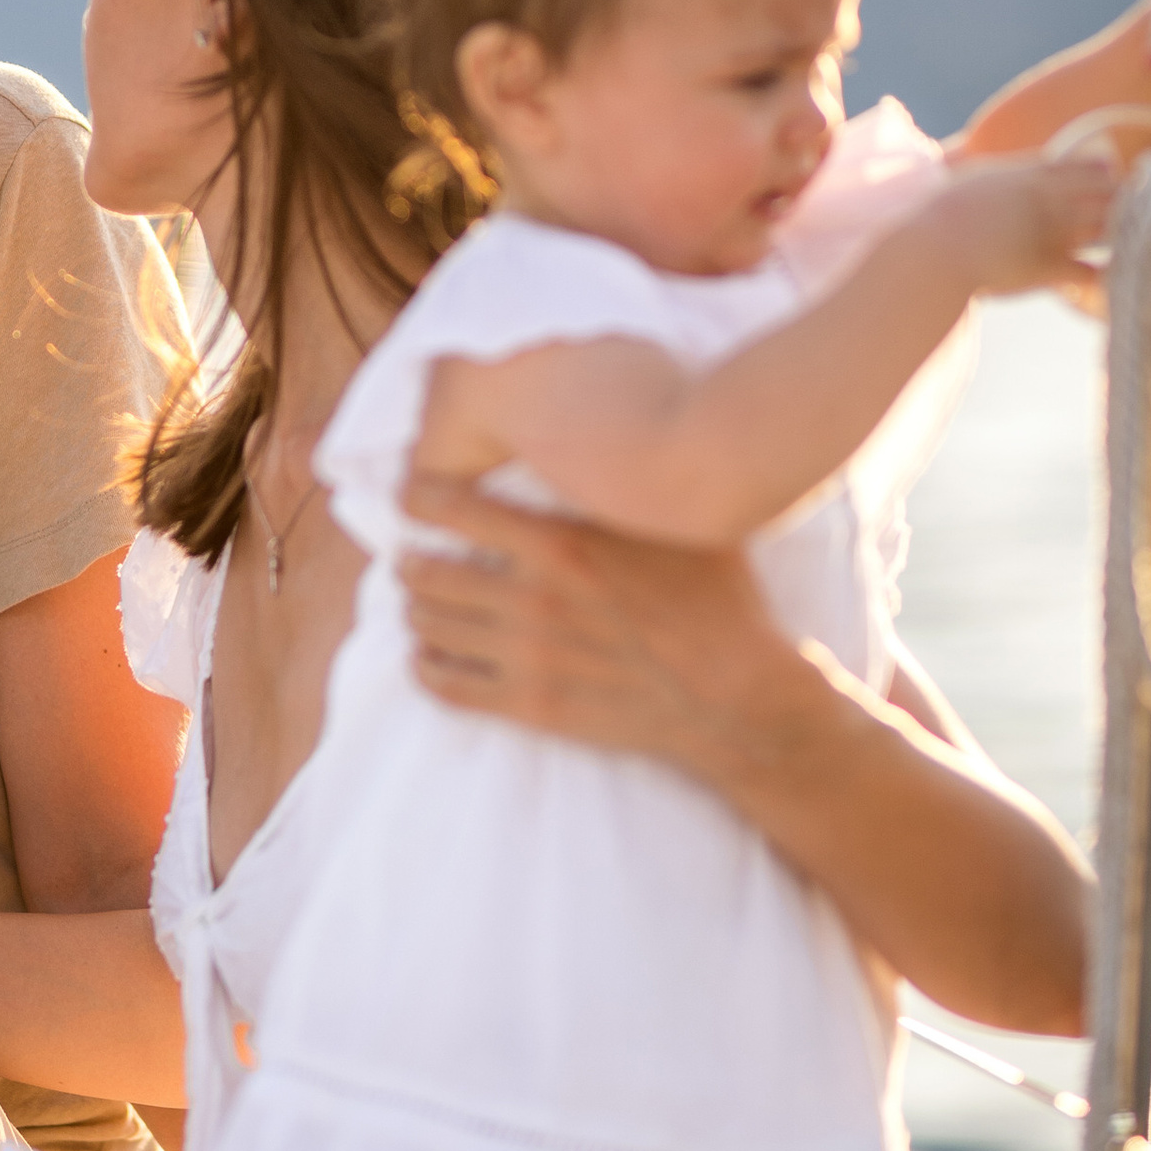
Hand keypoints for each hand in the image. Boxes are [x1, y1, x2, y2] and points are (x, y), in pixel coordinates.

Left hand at [402, 475, 828, 773]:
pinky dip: (427, 667)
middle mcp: (532, 597)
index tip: (410, 497)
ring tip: (425, 605)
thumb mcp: (668, 520)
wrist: (739, 695)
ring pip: (430, 626)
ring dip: (419, 613)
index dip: (418, 498)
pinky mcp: (532, 706)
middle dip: (413, 563)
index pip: (450, 506)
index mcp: (561, 541)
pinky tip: (432, 658)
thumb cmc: (716, 598)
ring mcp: (528, 656)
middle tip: (416, 559)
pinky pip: (446, 686)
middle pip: (426, 572)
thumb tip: (584, 444)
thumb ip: (616, 487)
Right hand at [923, 148, 1117, 302]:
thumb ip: (988, 173)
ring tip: (1132, 238)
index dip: (1101, 171)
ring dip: (1119, 234)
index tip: (1112, 175)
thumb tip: (978, 160)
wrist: (935, 251)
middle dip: (1120, 200)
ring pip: (1105, 228)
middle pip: (1103, 193)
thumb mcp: (967, 180)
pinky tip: (1113, 277)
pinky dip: (1104, 275)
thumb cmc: (940, 216)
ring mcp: (1052, 233)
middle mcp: (1049, 200)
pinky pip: (1091, 271)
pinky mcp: (1050, 267)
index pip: (1081, 167)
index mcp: (1029, 176)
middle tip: (1135, 207)